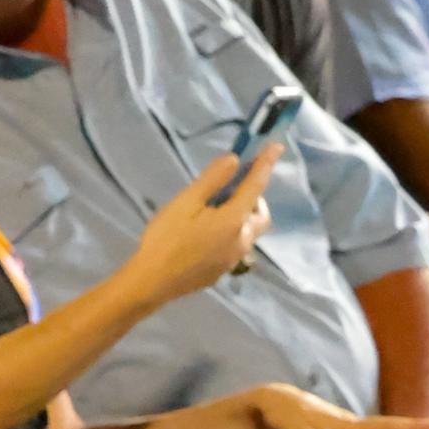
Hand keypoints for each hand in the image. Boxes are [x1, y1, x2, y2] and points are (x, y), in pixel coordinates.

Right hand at [124, 145, 281, 310]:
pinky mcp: (224, 270)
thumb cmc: (166, 239)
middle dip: (254, 197)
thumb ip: (212, 180)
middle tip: (232, 187)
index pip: (256, 186)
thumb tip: (234, 160)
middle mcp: (242, 241)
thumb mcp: (185, 203)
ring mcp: (234, 259)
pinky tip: (206, 232)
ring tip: (215, 209)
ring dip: (242, 216)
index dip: (266, 164)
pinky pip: (236, 245)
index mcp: (234, 221)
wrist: (152, 282)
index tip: (276, 146)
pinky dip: (231, 231)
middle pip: (260, 214)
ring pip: (249, 232)